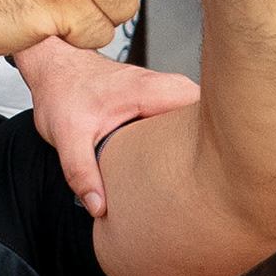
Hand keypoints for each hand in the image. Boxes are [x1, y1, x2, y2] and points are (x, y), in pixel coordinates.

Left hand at [19, 42, 202, 215]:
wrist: (56, 68)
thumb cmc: (63, 92)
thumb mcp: (66, 136)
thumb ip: (81, 172)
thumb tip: (99, 207)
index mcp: (153, 91)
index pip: (208, 112)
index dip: (219, 142)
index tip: (218, 173)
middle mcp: (168, 89)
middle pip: (210, 122)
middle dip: (213, 154)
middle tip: (208, 187)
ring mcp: (167, 94)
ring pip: (198, 124)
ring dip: (198, 150)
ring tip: (195, 182)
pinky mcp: (162, 103)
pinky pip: (184, 123)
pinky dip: (184, 143)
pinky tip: (177, 167)